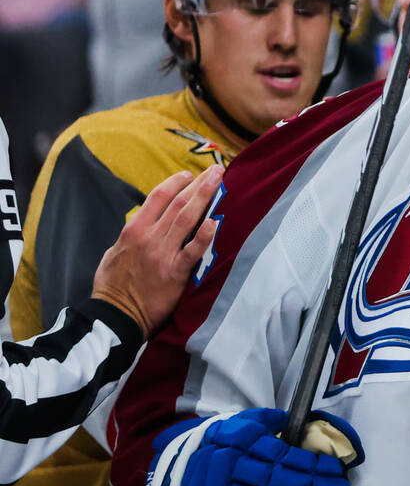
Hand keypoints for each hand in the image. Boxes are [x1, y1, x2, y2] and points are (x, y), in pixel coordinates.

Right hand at [91, 165, 222, 338]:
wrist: (115, 316)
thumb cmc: (112, 287)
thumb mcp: (113, 253)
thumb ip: (130, 237)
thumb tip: (142, 225)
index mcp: (133, 230)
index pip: (158, 197)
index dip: (176, 183)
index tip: (190, 175)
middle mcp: (149, 238)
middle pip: (178, 203)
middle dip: (199, 184)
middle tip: (217, 170)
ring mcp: (163, 254)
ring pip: (187, 219)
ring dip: (205, 197)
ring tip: (220, 182)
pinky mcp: (175, 273)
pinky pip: (192, 252)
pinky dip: (204, 236)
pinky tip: (215, 222)